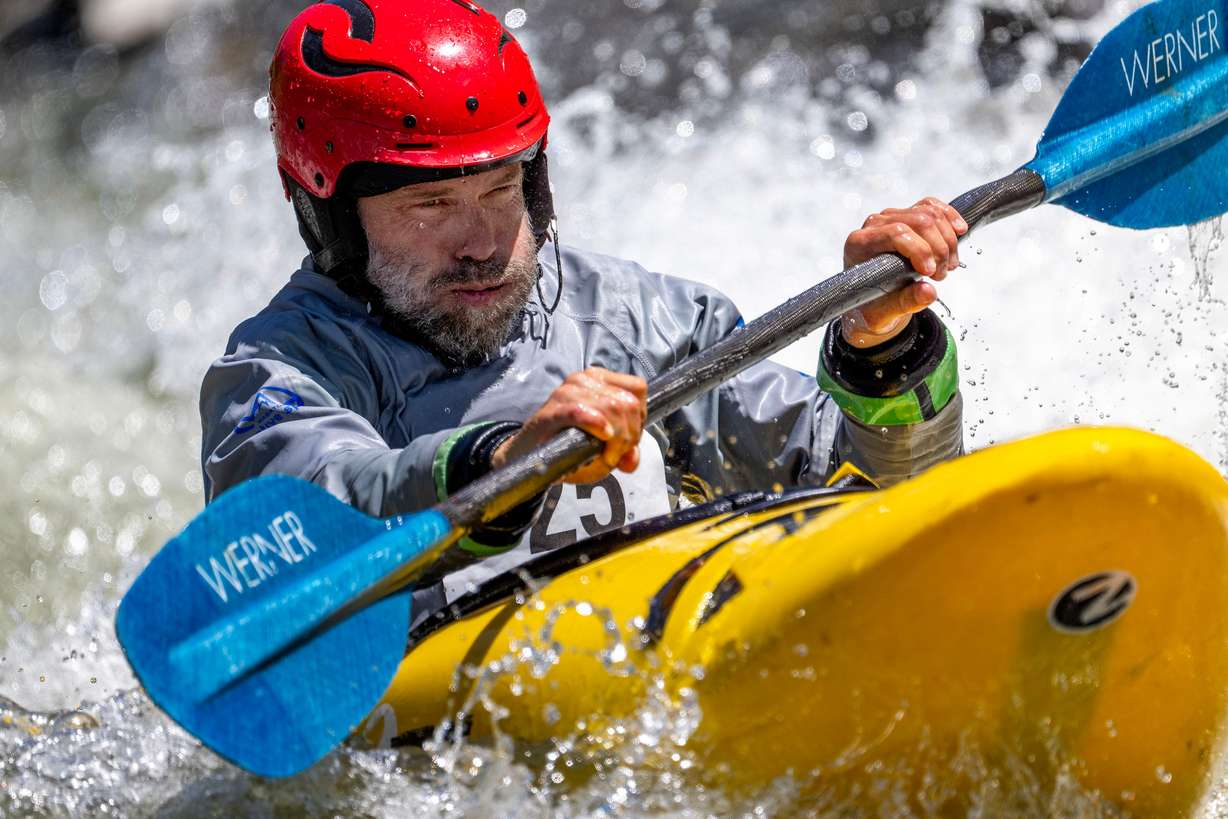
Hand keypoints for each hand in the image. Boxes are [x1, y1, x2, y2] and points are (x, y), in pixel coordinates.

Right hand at [491, 367, 647, 484]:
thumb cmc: (567, 446)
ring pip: (612, 407)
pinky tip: (603, 434)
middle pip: (628, 402)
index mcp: (600, 380)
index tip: (628, 439)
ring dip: (615, 439)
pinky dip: (595, 422)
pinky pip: (580, 411)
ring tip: (604, 456)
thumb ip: (624, 452)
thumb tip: (632, 461)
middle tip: (615, 454)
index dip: (640, 417)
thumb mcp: (603, 450)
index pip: (637, 389)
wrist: (529, 455)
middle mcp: (585, 379)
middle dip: (629, 434)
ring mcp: (567, 392)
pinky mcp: (552, 411)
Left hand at [840, 197, 968, 347]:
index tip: (931, 273)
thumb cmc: (874, 306)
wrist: (875, 302)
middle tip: (942, 275)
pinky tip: (959, 232)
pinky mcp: (907, 215)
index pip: (896, 232)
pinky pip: (931, 206)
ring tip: (948, 266)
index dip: (920, 250)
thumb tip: (928, 292)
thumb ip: (905, 303)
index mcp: (860, 244)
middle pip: (918, 221)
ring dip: (948, 240)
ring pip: (929, 213)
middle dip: (939, 249)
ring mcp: (891, 217)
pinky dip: (949, 217)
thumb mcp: (886, 314)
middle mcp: (874, 225)